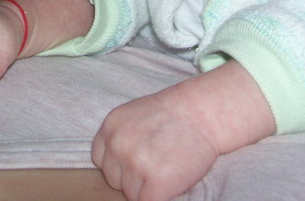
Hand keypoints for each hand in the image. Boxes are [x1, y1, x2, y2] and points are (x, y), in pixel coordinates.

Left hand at [91, 91, 218, 200]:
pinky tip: (172, 176)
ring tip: (168, 164)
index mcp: (110, 126)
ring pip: (130, 193)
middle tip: (158, 160)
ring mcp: (135, 163)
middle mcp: (118, 144)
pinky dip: (161, 195)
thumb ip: (121, 138)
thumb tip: (117, 166)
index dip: (120, 163)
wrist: (204, 112)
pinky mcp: (155, 182)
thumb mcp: (136, 116)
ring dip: (148, 186)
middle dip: (133, 175)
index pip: (101, 159)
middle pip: (114, 178)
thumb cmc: (176, 114)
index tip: (138, 158)